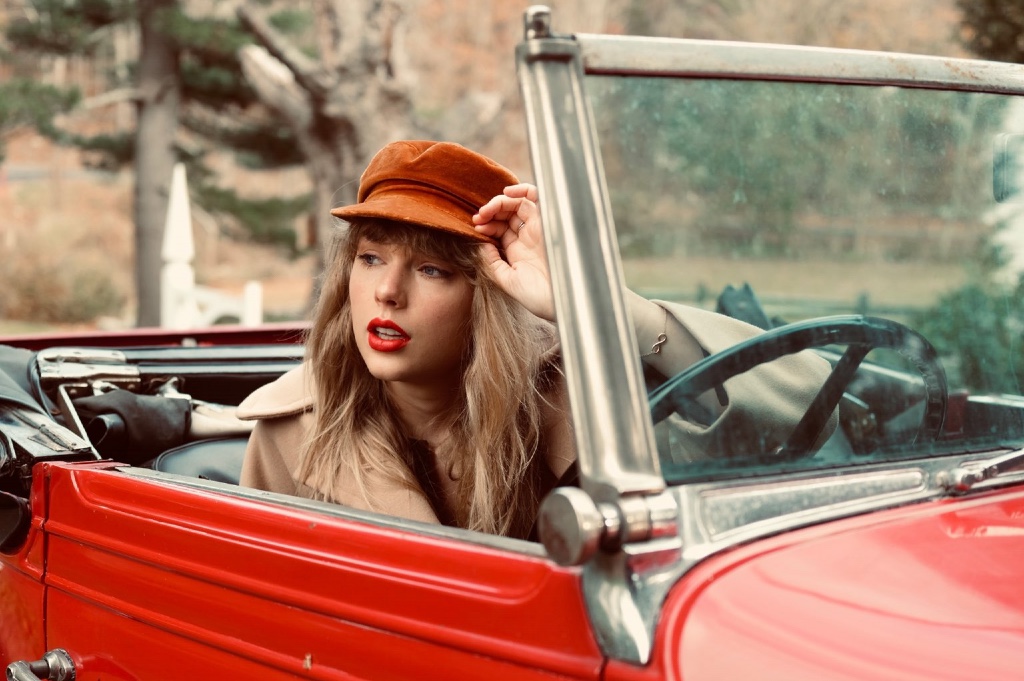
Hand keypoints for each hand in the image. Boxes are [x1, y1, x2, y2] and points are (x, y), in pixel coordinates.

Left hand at [473, 183, 554, 320]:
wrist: (561, 300)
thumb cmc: (537, 296)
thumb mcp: (507, 280)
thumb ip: (492, 262)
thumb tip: (481, 243)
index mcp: (518, 251)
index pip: (499, 228)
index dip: (486, 224)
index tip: (476, 227)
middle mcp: (528, 238)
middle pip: (507, 214)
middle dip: (490, 212)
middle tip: (478, 217)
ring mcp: (538, 229)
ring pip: (518, 204)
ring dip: (500, 202)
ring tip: (487, 209)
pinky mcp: (548, 222)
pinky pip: (536, 198)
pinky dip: (522, 191)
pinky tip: (508, 193)